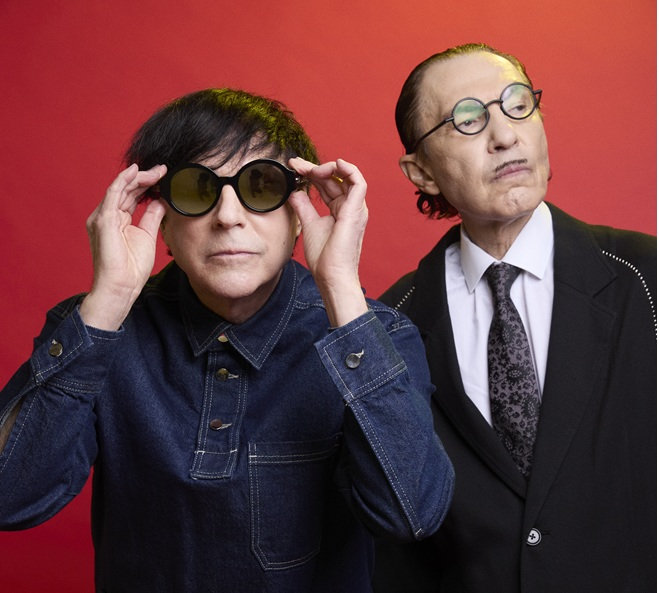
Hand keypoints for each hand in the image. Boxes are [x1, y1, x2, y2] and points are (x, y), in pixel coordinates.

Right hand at [79, 164, 166, 329]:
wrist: (122, 286)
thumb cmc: (132, 268)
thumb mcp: (148, 235)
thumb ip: (152, 216)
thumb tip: (161, 200)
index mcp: (117, 220)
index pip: (132, 196)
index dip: (147, 185)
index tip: (164, 176)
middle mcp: (107, 216)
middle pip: (127, 189)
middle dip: (145, 178)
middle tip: (163, 169)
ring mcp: (103, 217)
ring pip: (121, 188)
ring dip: (139, 177)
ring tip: (156, 170)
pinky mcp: (103, 219)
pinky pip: (113, 193)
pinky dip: (124, 180)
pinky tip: (136, 171)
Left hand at [287, 157, 368, 326]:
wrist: (331, 275)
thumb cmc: (324, 257)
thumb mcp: (309, 224)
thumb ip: (303, 206)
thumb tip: (294, 191)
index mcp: (340, 210)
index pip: (327, 184)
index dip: (310, 173)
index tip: (293, 167)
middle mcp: (350, 207)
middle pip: (334, 178)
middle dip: (313, 168)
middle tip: (295, 164)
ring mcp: (355, 208)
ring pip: (346, 176)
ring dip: (327, 167)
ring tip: (309, 169)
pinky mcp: (357, 210)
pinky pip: (358, 182)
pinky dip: (348, 170)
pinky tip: (334, 164)